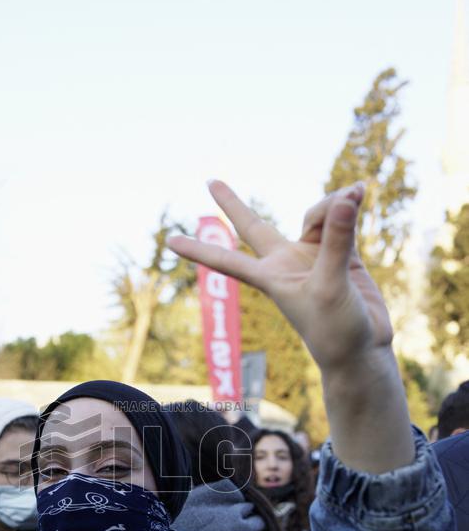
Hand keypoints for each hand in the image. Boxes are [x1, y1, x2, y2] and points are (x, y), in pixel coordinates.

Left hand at [167, 179, 390, 374]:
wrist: (362, 350)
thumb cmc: (335, 330)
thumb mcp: (331, 284)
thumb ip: (336, 240)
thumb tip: (346, 197)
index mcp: (270, 277)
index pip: (226, 260)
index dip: (199, 250)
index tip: (168, 242)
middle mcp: (286, 263)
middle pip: (253, 226)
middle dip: (232, 205)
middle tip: (209, 181)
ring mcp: (312, 256)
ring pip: (316, 214)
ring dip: (333, 203)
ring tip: (357, 196)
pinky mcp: (341, 254)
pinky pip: (340, 220)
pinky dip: (349, 205)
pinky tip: (361, 191)